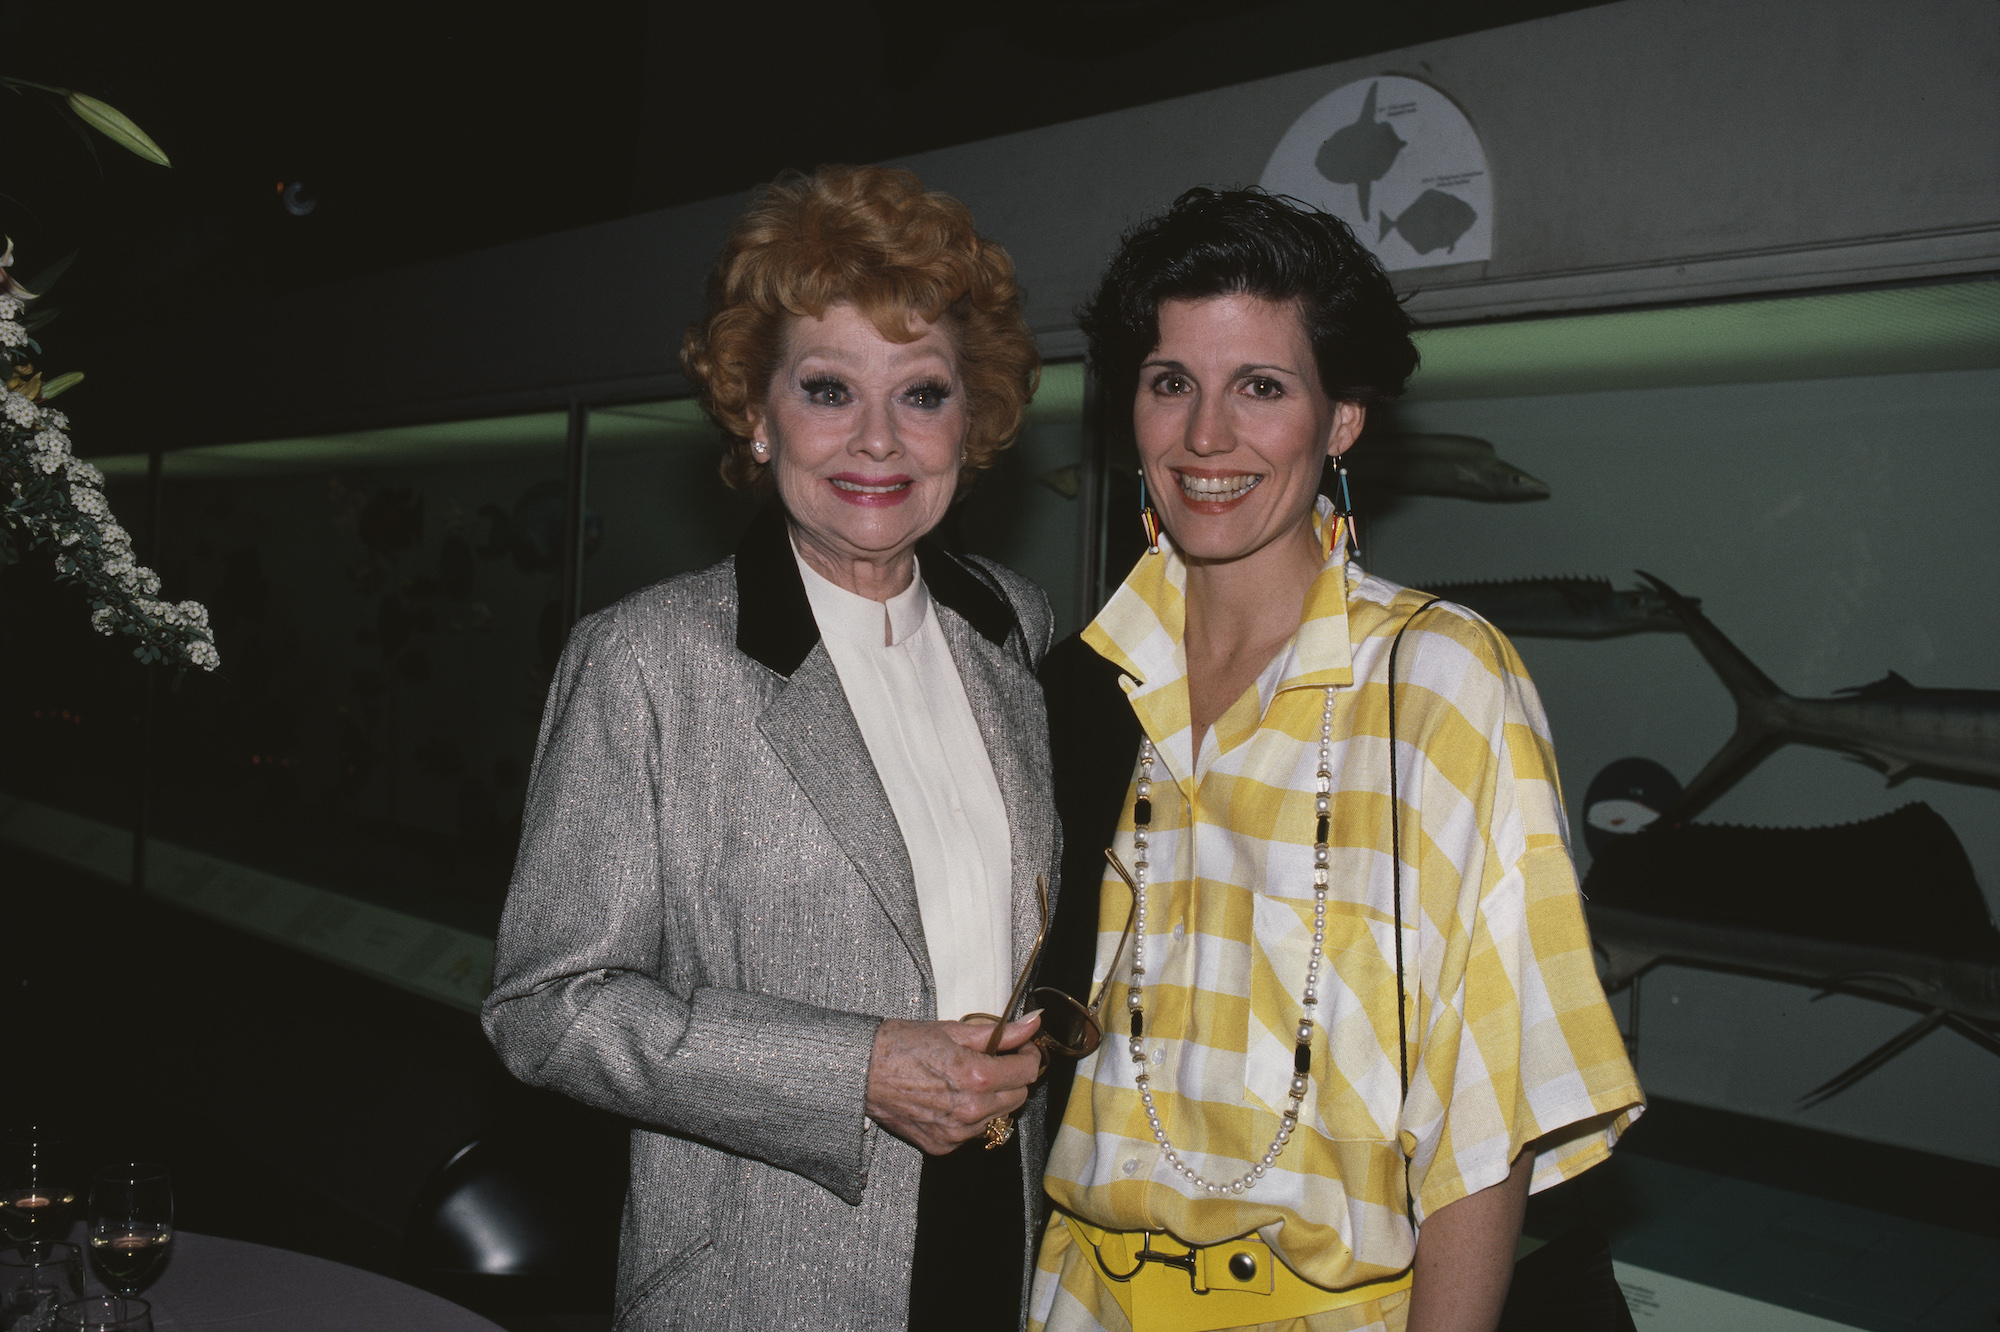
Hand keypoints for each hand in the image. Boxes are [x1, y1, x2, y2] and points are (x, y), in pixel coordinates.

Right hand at [865, 1013, 1042, 1154]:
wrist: (861, 1070)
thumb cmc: (901, 1045)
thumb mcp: (954, 1030)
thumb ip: (999, 1032)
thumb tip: (1033, 1023)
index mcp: (978, 1077)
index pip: (1028, 1071)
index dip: (1029, 1055)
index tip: (1022, 1046)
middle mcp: (971, 1110)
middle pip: (1018, 1097)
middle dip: (1013, 1076)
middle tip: (997, 1059)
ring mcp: (956, 1133)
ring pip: (997, 1117)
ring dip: (994, 1098)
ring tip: (969, 1077)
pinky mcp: (941, 1146)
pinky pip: (972, 1132)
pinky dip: (970, 1116)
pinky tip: (952, 1097)